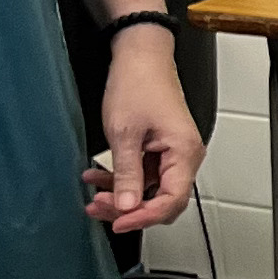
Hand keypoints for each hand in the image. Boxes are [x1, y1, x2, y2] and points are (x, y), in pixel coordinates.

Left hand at [91, 25, 204, 234]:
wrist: (139, 56)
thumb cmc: (138, 83)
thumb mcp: (124, 133)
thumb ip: (127, 174)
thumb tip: (127, 206)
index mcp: (184, 153)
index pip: (170, 201)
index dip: (143, 217)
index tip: (118, 222)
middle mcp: (184, 156)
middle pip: (162, 201)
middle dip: (129, 209)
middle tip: (99, 207)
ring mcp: (173, 154)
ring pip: (150, 190)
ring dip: (121, 194)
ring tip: (93, 193)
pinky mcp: (160, 149)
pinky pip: (144, 175)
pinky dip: (122, 179)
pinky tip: (98, 176)